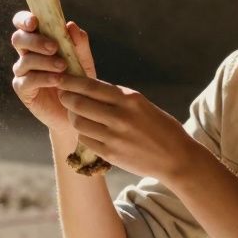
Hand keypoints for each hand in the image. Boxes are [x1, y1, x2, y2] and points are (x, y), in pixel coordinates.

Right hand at [9, 11, 95, 133]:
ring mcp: (23, 72)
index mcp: (39, 41)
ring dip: (44, 61)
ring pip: (25, 60)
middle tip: (54, 47)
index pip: (24, 24)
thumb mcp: (83, 61)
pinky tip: (57, 80)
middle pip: (19, 39)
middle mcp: (27, 54)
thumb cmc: (79, 81)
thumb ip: (79, 44)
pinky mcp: (23, 90)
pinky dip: (43, 78)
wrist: (79, 110)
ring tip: (63, 67)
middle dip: (35, 41)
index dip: (24, 20)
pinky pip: (28, 80)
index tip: (34, 22)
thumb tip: (70, 25)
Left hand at [57, 75, 197, 181]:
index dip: (71, 82)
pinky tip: (88, 131)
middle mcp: (120, 116)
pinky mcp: (110, 154)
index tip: (61, 79)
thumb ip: (118, 98)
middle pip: (79, 103)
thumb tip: (90, 89)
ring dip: (73, 117)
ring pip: (78, 122)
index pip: (91, 86)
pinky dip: (83, 133)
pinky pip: (85, 140)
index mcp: (129, 99)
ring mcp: (114, 136)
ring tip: (76, 115)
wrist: (176, 158)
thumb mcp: (143, 105)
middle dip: (66, 98)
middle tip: (64, 96)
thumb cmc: (160, 128)